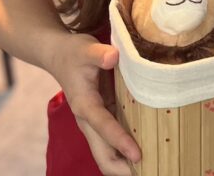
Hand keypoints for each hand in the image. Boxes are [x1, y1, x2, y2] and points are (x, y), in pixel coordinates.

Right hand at [50, 33, 141, 174]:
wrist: (59, 56)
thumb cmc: (74, 53)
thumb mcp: (86, 49)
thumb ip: (99, 54)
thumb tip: (113, 57)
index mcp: (85, 106)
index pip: (104, 127)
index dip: (120, 142)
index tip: (138, 156)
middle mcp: (89, 121)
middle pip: (103, 156)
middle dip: (122, 169)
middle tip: (152, 170)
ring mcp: (96, 124)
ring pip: (108, 154)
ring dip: (126, 165)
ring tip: (154, 167)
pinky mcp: (103, 120)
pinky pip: (114, 143)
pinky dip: (127, 152)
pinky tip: (150, 151)